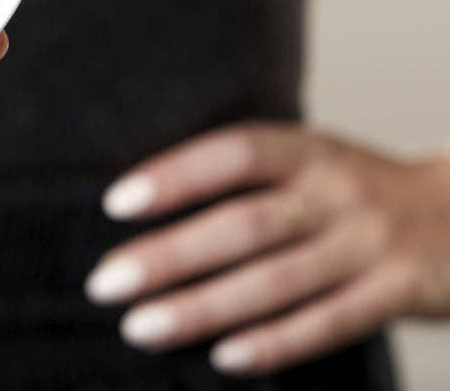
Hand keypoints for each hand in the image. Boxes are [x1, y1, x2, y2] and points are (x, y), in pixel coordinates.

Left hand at [84, 121, 449, 375]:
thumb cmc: (362, 191)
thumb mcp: (315, 161)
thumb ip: (253, 179)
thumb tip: (157, 210)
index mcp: (309, 150)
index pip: (234, 154)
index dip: (175, 174)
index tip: (117, 202)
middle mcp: (336, 193)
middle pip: (244, 225)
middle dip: (169, 255)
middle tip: (107, 281)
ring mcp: (370, 245)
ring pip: (276, 282)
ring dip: (203, 308)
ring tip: (141, 327)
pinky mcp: (400, 293)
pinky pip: (330, 324)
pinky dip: (275, 343)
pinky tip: (223, 358)